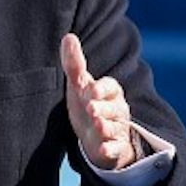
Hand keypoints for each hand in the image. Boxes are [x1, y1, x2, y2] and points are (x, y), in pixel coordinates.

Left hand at [61, 33, 137, 171]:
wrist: (96, 137)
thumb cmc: (88, 105)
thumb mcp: (79, 85)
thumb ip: (74, 63)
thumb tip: (68, 36)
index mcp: (110, 93)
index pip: (111, 87)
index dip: (102, 88)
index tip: (90, 89)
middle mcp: (117, 110)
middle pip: (114, 108)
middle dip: (104, 108)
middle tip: (91, 109)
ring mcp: (117, 130)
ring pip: (115, 127)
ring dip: (107, 126)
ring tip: (97, 125)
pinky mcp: (115, 148)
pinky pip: (117, 149)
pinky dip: (111, 150)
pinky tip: (104, 149)